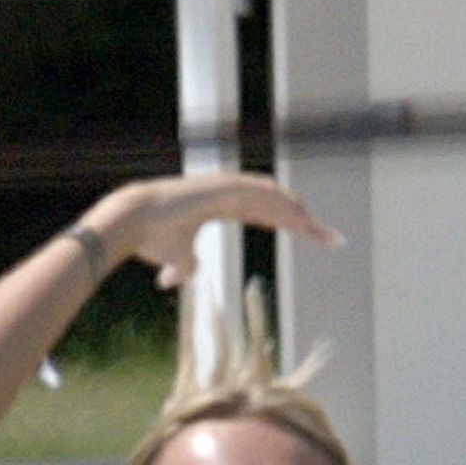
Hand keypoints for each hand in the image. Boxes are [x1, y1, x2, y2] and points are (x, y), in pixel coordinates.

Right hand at [97, 172, 341, 290]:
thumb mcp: (175, 260)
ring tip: (323, 233)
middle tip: (331, 239)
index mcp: (221, 205)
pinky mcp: (224, 186)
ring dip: (300, 215)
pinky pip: (262, 195)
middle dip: (304, 221)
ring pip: (274, 197)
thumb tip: (175, 279)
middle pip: (276, 204)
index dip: (289, 223)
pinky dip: (284, 205)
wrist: (134, 223)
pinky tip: (303, 219)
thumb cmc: (151, 240)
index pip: (264, 212)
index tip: (312, 236)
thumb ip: (182, 268)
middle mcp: (228, 191)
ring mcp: (227, 186)